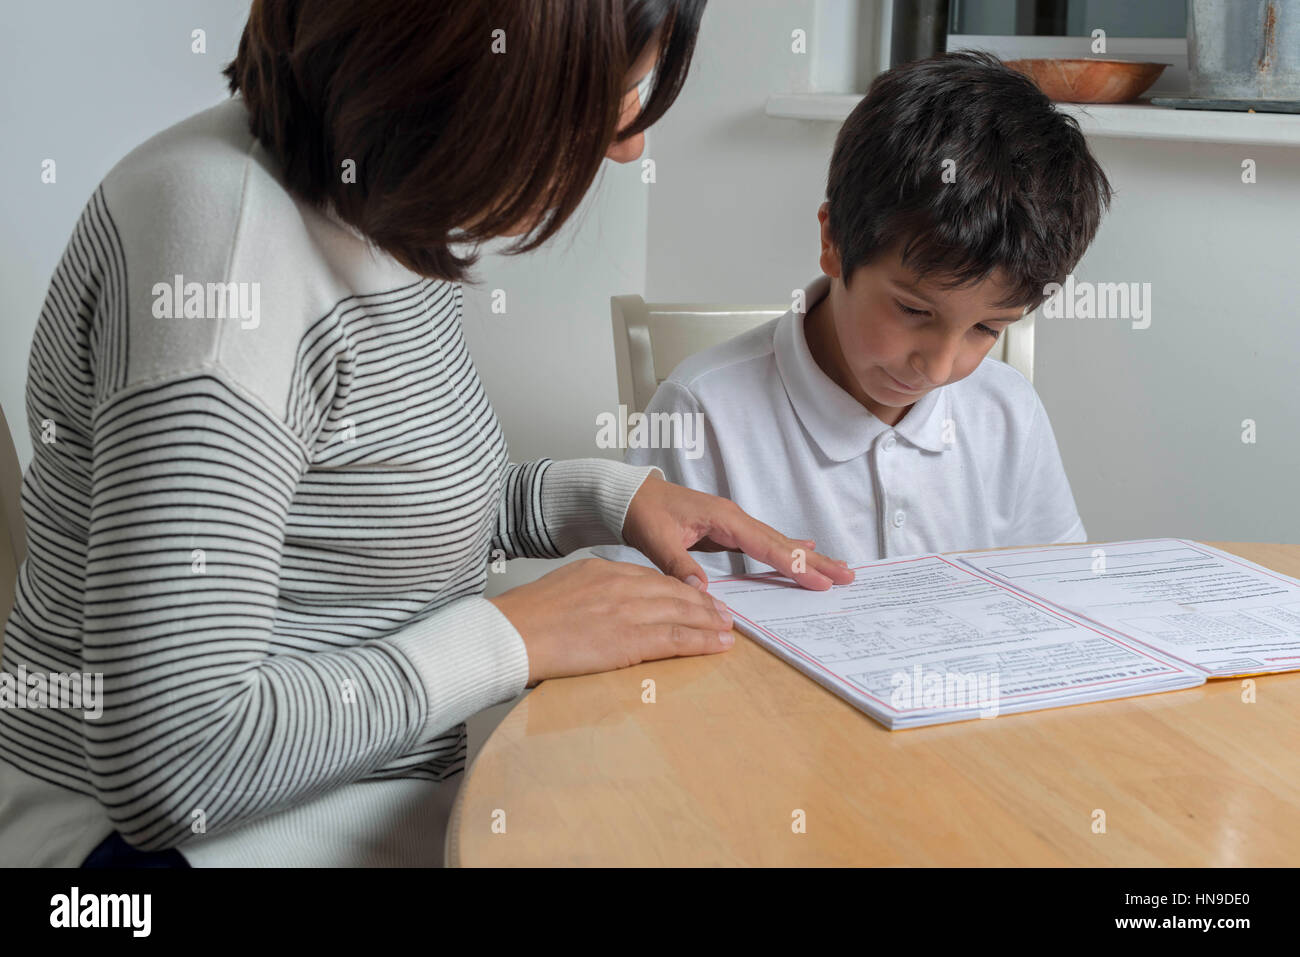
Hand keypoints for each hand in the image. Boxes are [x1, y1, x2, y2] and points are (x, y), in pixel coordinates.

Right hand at [488, 558, 736, 686]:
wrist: (510, 634)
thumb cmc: (523, 620)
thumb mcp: (560, 590)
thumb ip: (587, 594)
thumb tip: (598, 610)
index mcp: (602, 570)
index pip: (651, 578)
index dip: (677, 589)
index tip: (692, 597)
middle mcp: (620, 584)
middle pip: (673, 591)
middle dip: (702, 602)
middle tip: (722, 612)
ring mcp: (628, 611)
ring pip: (682, 612)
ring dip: (710, 621)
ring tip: (728, 629)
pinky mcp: (631, 639)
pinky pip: (678, 639)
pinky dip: (703, 641)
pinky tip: (720, 645)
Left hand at [621, 471, 854, 590]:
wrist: (628, 494)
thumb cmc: (641, 511)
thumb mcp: (655, 538)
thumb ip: (678, 564)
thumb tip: (702, 591)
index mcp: (723, 518)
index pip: (767, 545)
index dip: (795, 563)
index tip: (821, 580)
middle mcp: (734, 518)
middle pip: (782, 541)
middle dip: (815, 559)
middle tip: (848, 575)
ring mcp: (732, 523)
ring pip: (776, 541)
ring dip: (806, 555)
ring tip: (836, 567)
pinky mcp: (726, 530)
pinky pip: (763, 542)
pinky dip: (786, 548)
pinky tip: (804, 548)